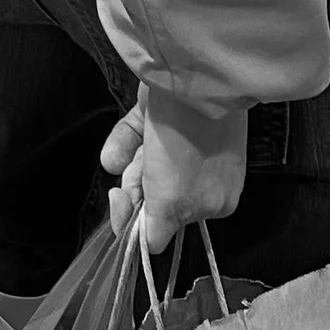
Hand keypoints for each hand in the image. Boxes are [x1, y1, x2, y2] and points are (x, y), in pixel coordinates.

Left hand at [102, 85, 249, 253]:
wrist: (191, 83)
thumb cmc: (187, 147)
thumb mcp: (174, 202)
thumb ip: (158, 230)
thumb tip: (149, 247)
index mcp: (214, 202)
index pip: (168, 223)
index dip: (142, 221)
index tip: (127, 210)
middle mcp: (200, 175)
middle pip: (151, 193)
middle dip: (135, 186)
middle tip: (139, 174)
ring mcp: (181, 144)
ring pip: (140, 164)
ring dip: (127, 162)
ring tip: (139, 151)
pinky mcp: (162, 118)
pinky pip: (134, 137)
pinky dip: (123, 142)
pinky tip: (116, 149)